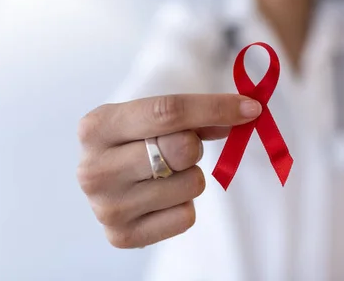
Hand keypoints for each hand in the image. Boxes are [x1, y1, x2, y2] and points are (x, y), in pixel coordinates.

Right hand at [76, 94, 261, 247]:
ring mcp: (106, 207)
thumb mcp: (155, 116)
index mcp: (97, 127)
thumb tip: (246, 112)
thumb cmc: (137, 139)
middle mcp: (93, 169)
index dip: (215, 108)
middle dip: (196, 145)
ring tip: (166, 174)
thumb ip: (199, 115)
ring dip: (191, 176)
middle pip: (182, 149)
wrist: (109, 175)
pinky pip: (186, 217)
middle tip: (184, 147)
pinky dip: (184, 205)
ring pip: (191, 184)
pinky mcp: (122, 236)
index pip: (168, 111)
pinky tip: (162, 199)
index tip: (250, 108)